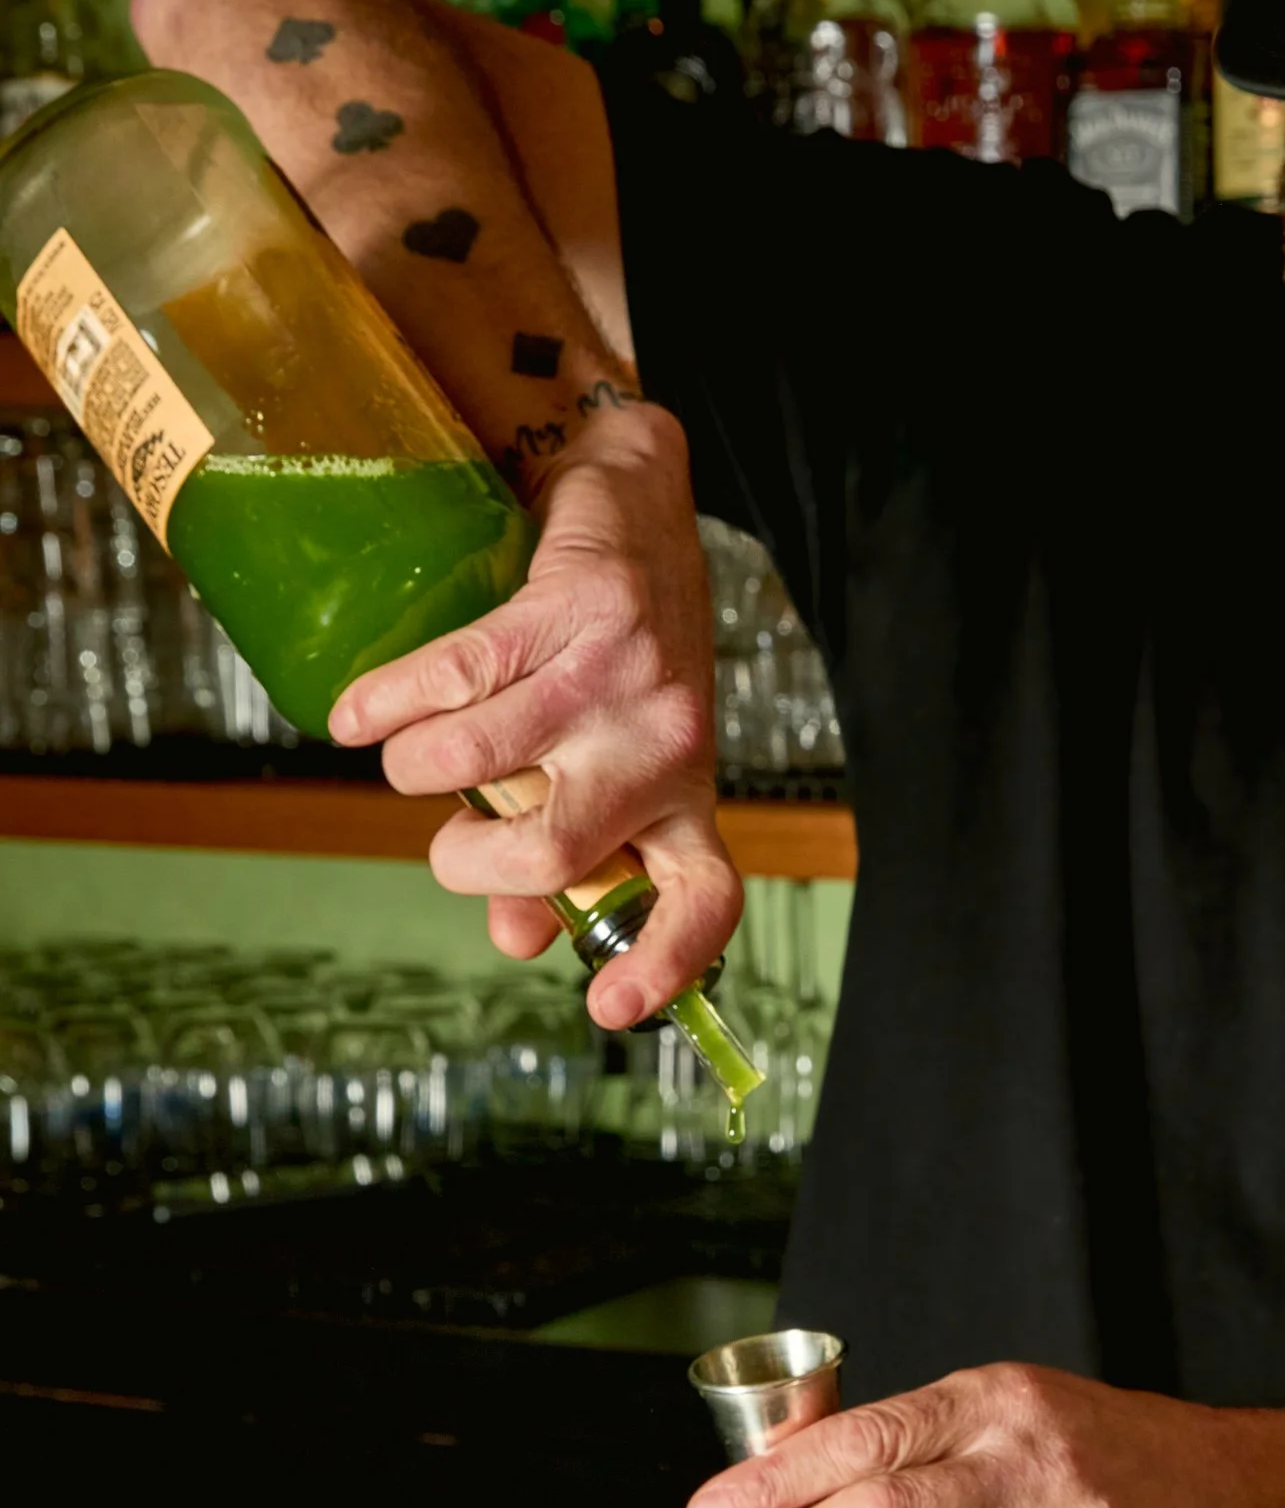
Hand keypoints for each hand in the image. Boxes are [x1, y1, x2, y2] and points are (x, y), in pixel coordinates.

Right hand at [326, 400, 734, 1030]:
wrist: (638, 499)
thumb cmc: (613, 659)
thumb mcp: (607, 763)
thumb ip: (560, 858)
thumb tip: (513, 941)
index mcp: (687, 801)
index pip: (706, 900)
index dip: (663, 963)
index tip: (606, 1008)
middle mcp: (666, 749)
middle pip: (558, 851)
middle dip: (472, 862)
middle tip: (451, 843)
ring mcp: (622, 679)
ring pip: (483, 764)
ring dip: (416, 771)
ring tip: (406, 758)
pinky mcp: (574, 609)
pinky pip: (454, 676)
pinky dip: (386, 702)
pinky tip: (355, 713)